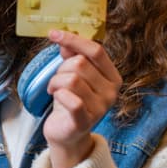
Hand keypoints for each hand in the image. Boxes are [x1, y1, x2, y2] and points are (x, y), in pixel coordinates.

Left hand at [43, 29, 121, 167]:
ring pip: (71, 79)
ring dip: (55, 82)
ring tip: (54, 91)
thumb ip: (72, 56)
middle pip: (80, 64)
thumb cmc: (71, 101)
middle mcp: (111, 92)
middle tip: (56, 81)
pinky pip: (71, 100)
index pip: (96, 51)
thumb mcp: (73, 75)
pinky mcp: (85, 122)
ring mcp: (100, 108)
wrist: (67, 134)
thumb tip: (65, 38)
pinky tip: (55, 97)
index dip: (74, 39)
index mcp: (113, 77)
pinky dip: (58, 94)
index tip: (53, 33)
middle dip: (60, 69)